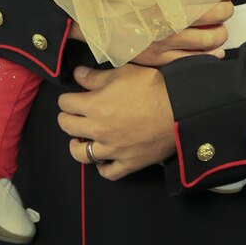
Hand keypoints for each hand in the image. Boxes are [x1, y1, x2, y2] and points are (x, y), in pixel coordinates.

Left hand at [58, 64, 174, 179]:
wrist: (179, 108)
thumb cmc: (151, 86)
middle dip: (66, 118)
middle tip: (73, 113)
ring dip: (77, 145)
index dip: (67, 97)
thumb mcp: (123, 72)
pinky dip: (102, 166)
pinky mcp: (128, 163)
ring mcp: (112, 150)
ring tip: (81, 138)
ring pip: (82, 154)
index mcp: (94, 106)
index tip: (72, 96)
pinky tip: (104, 158)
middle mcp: (97, 130)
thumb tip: (78, 75)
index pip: (66, 103)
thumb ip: (96, 77)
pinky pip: (107, 172)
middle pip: (68, 127)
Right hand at [132, 0, 234, 65]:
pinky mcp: (159, 59)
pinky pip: (193, 61)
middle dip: (226, 10)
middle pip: (214, 15)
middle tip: (227, 7)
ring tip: (221, 28)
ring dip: (221, 33)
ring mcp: (166, 41)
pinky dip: (210, 56)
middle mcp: (170, 19)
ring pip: (209, 39)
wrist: (97, 22)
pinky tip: (216, 51)